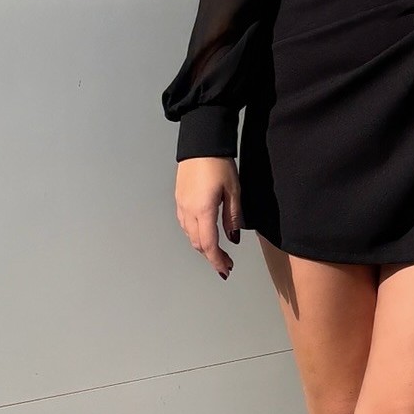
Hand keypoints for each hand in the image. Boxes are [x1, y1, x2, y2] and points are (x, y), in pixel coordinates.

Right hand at [175, 156, 241, 278]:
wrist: (201, 144)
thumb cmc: (219, 164)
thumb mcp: (234, 190)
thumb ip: (233, 217)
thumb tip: (233, 238)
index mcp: (203, 211)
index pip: (209, 245)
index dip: (217, 260)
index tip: (226, 269)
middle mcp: (188, 211)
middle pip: (197, 243)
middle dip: (211, 256)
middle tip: (226, 263)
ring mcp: (181, 205)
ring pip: (189, 235)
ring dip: (202, 246)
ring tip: (217, 250)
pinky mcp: (179, 199)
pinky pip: (184, 224)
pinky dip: (194, 234)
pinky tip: (204, 232)